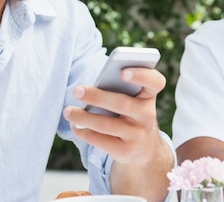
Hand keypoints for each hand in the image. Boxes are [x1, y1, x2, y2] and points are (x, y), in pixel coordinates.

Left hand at [63, 67, 172, 201]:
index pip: (155, 82)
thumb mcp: (132, 99)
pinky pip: (101, 141)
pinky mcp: (126, 152)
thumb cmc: (129, 112)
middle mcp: (148, 115)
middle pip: (122, 104)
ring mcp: (138, 135)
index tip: (123, 72)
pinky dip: (84, 132)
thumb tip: (89, 89)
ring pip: (107, 124)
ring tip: (68, 111)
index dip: (142, 75)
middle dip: (97, 97)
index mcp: (149, 95)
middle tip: (76, 90)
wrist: (142, 147)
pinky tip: (75, 125)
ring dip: (83, 117)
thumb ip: (119, 88)